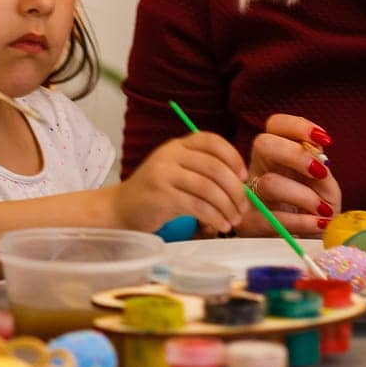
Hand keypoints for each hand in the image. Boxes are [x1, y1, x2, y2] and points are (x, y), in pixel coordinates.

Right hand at [115, 133, 248, 233]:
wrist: (121, 208)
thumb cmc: (156, 193)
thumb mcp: (177, 172)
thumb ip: (202, 171)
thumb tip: (241, 185)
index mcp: (178, 145)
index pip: (212, 141)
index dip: (233, 156)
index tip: (244, 176)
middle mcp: (170, 155)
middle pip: (214, 166)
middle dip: (235, 189)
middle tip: (244, 207)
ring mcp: (164, 174)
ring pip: (208, 188)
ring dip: (227, 206)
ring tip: (233, 220)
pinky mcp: (161, 196)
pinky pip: (197, 205)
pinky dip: (214, 217)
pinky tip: (221, 225)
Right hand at [237, 114, 340, 238]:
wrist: (308, 244)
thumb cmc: (316, 208)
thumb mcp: (324, 185)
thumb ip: (320, 167)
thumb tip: (316, 156)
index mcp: (276, 153)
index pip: (276, 124)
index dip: (298, 126)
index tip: (325, 140)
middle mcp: (258, 167)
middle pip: (263, 144)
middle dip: (296, 155)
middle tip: (320, 172)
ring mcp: (250, 194)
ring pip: (269, 183)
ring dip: (304, 196)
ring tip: (323, 211)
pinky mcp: (249, 222)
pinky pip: (273, 217)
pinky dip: (302, 221)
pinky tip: (318, 224)